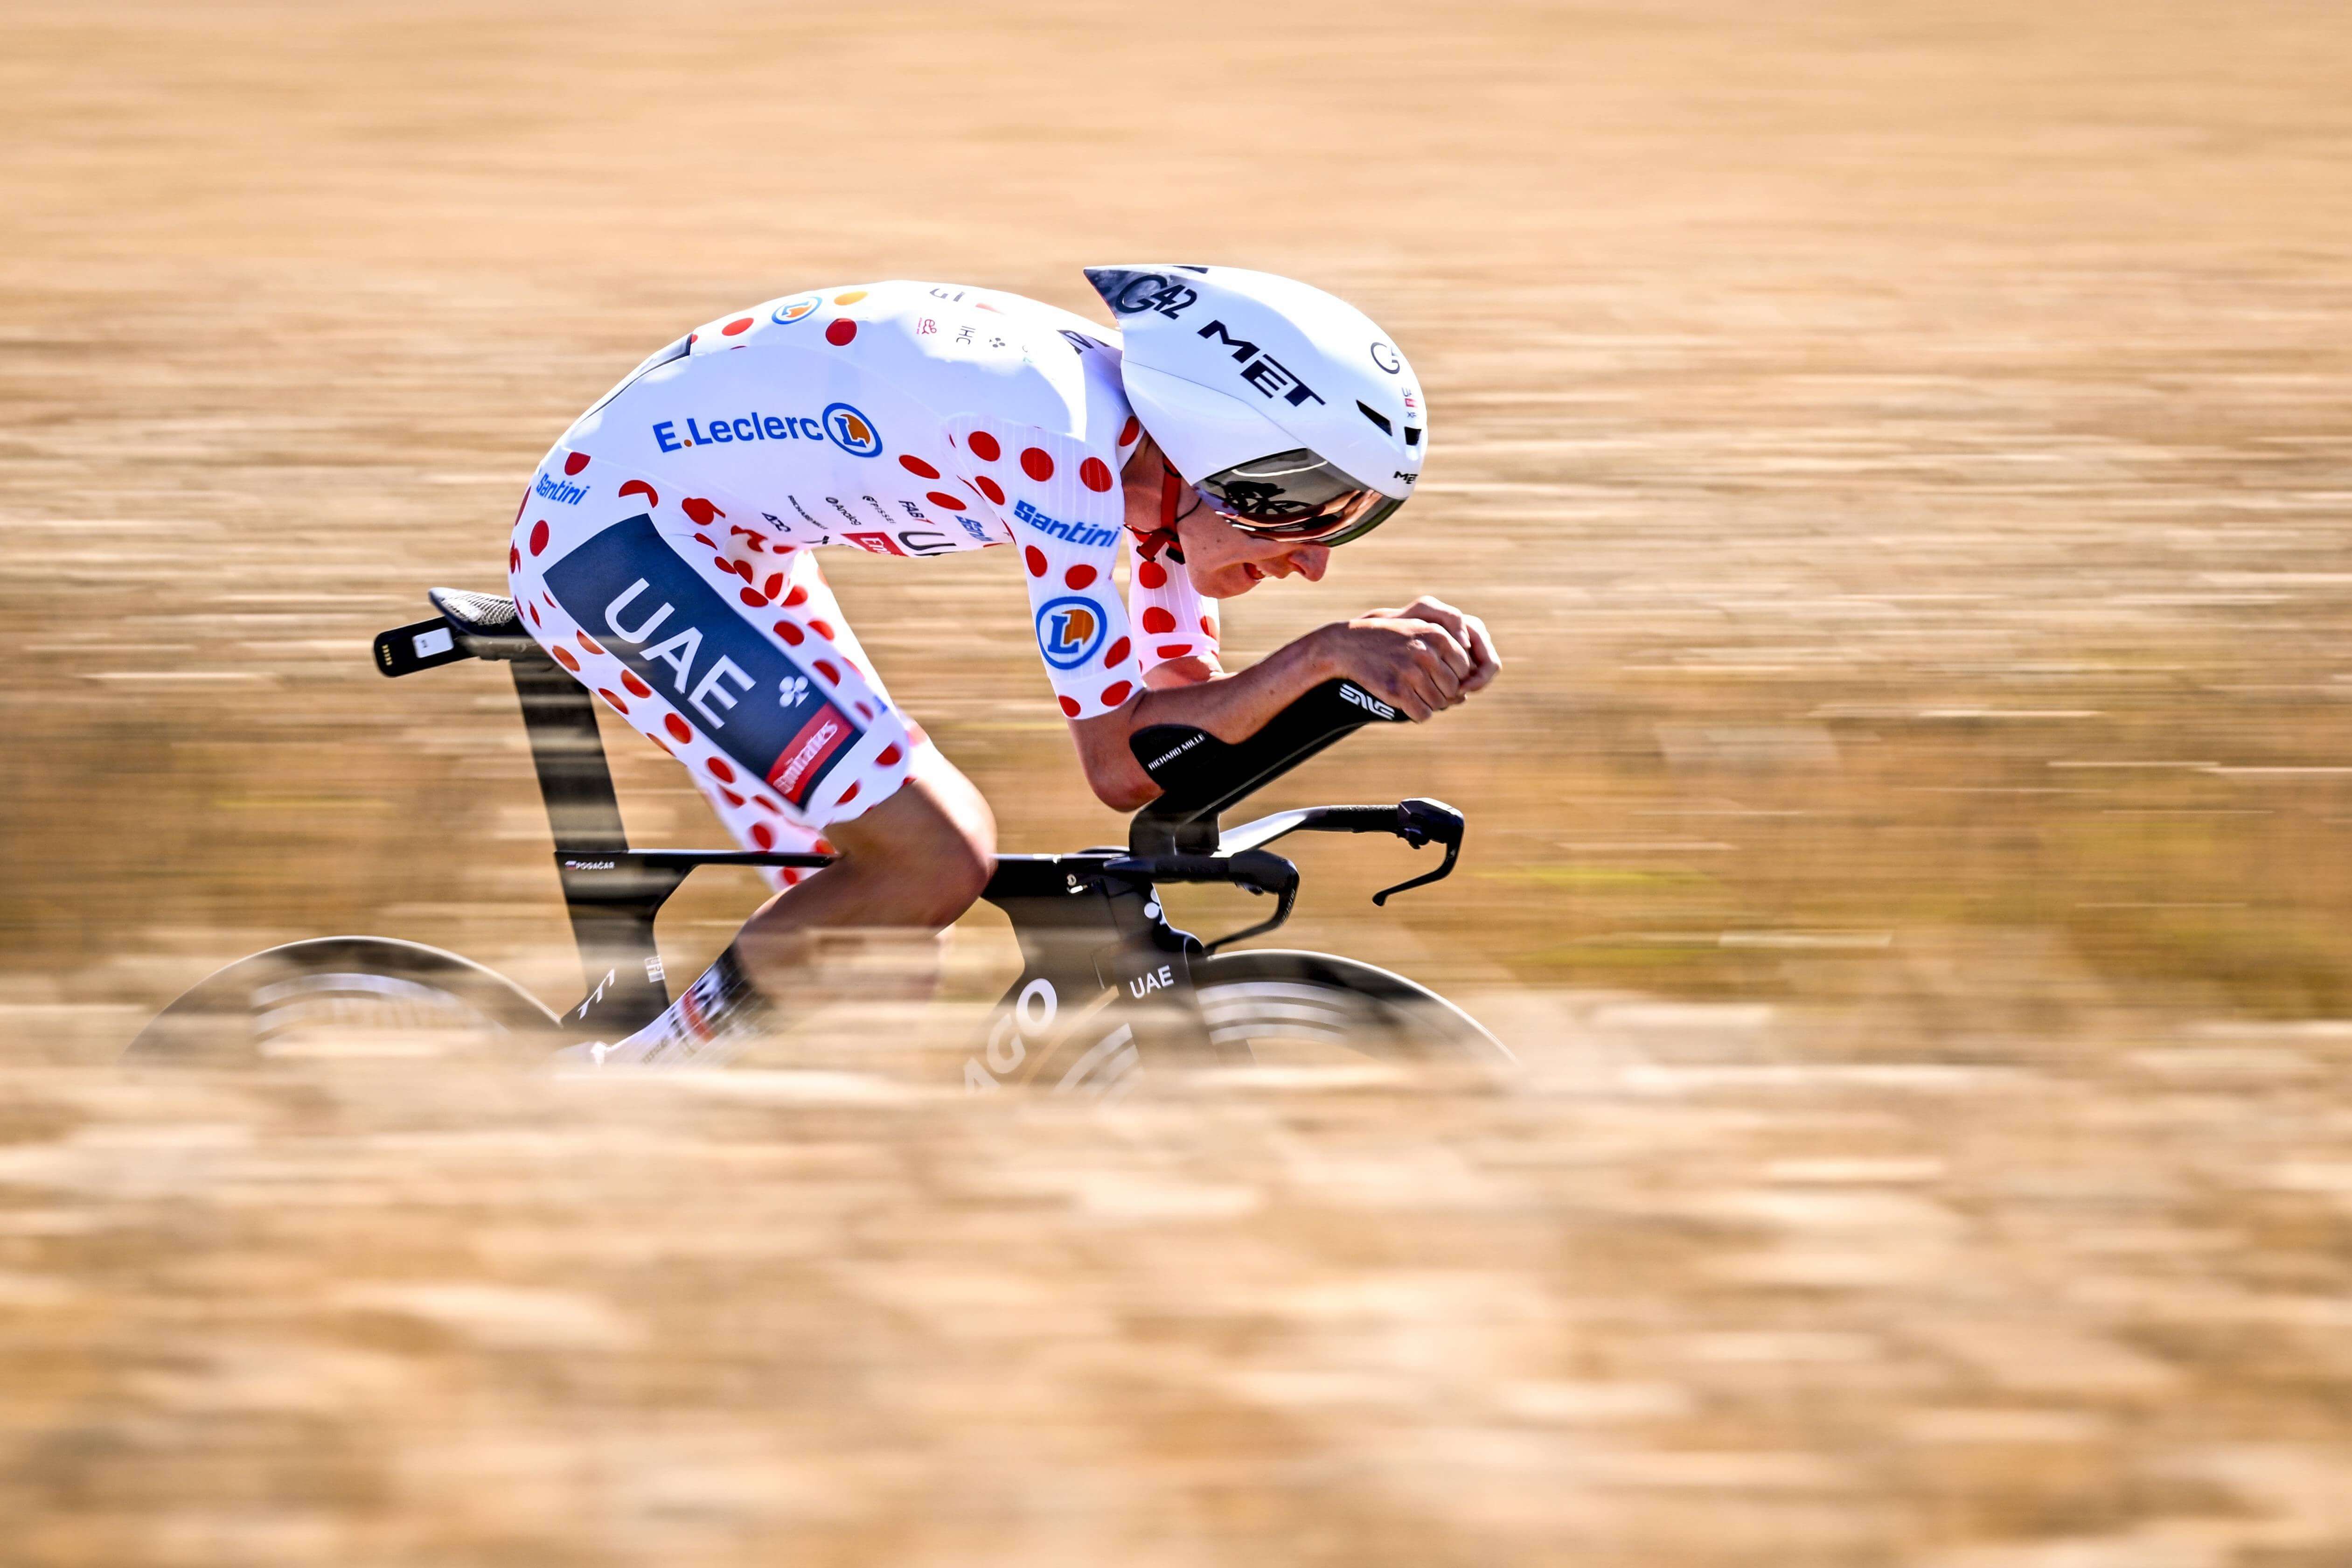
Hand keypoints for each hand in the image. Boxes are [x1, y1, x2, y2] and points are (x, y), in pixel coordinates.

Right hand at [1316, 611, 1476, 721]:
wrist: (1349, 645)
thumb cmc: (1389, 639)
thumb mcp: (1419, 628)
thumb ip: (1447, 643)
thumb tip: (1470, 673)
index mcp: (1436, 635)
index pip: (1464, 668)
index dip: (1453, 677)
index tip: (1437, 676)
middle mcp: (1426, 652)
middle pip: (1452, 688)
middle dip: (1441, 692)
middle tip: (1423, 688)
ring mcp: (1410, 672)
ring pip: (1438, 703)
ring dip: (1428, 704)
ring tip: (1413, 694)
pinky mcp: (1396, 690)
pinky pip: (1422, 714)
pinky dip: (1417, 714)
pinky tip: (1406, 704)